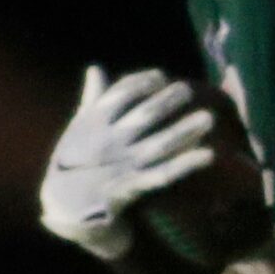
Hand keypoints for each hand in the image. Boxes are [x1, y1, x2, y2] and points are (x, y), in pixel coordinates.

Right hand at [41, 67, 215, 258]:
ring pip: (159, 144)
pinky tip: (208, 154)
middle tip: (188, 90)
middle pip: (143, 116)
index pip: (120, 95)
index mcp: (94, 123)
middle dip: (167, 101)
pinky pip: (163, 175)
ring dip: (185, 131)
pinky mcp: (132, 188)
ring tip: (208, 118)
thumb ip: (92, 98)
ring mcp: (122, 165)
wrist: (65, 205)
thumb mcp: (79, 127)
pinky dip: (185, 165)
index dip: (141, 83)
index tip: (161, 76)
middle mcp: (109, 141)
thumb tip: (96, 68)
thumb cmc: (74, 161)